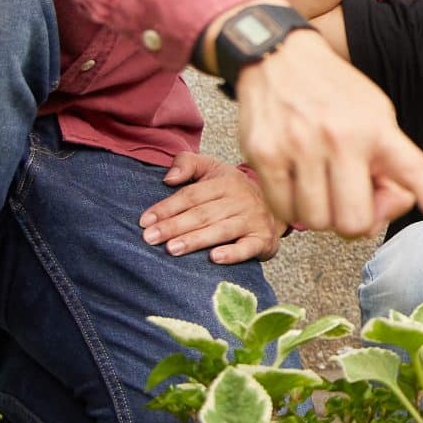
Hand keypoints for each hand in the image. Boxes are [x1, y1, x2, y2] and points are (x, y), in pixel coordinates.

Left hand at [141, 151, 281, 264]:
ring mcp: (253, 220)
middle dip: (174, 226)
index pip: (192, 195)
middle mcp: (241, 199)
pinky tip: (215, 258)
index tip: (145, 221)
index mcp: (226, 181)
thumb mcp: (212, 169)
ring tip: (172, 249)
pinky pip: (247, 247)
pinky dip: (233, 253)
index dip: (167, 208)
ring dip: (196, 240)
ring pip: (221, 230)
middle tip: (150, 238)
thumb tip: (169, 178)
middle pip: (203, 214)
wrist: (277, 206)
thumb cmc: (234, 191)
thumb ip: (188, 164)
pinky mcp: (262, 239)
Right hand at [233, 26, 422, 237]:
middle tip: (349, 199)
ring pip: (316, 222)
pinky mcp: (265, 154)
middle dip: (354, 221)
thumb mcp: (374, 114)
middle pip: (354, 222)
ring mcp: (300, 147)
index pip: (414, 168)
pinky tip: (297, 184)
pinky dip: (291, 208)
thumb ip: (386, 162)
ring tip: (321, 185)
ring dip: (320, 215)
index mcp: (377, 128)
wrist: (279, 56)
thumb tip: (385, 208)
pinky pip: (283, 211)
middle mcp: (341, 137)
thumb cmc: (332, 93)